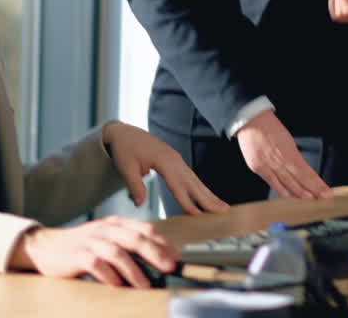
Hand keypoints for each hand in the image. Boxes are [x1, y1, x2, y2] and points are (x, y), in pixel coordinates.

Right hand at [8, 217, 176, 286]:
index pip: (145, 228)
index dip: (163, 242)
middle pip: (135, 238)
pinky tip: (117, 285)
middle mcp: (104, 229)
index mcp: (115, 223)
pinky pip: (96, 265)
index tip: (177, 257)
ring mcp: (90, 241)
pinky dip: (109, 276)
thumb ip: (127, 245)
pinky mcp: (77, 255)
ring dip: (134, 270)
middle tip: (170, 267)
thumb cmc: (81, 246)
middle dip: (155, 253)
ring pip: (117, 252)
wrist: (45, 246)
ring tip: (146, 284)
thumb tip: (157, 261)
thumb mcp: (106, 238)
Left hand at [103, 122, 228, 214]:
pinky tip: (205, 197)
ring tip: (221, 206)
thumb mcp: (125, 167)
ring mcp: (176, 159)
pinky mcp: (175, 161)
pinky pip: (190, 177)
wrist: (124, 133)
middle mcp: (174, 159)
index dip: (187, 201)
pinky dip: (199, 188)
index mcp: (163, 160)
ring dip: (208, 194)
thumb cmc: (124, 149)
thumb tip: (140, 204)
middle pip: (193, 182)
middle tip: (224, 210)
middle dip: (209, 198)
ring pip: (195, 180)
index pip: (177, 185)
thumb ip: (135, 186)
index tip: (198, 214)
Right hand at [236, 110, 332, 199]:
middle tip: (325, 197)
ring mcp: (268, 163)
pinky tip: (288, 196)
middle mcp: (280, 158)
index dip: (317, 182)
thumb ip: (293, 157)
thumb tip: (302, 172)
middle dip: (313, 188)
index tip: (327, 191)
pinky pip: (271, 181)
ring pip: (287, 181)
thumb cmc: (269, 129)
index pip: (307, 171)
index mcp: (290, 150)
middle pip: (300, 177)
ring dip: (299, 191)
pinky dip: (280, 189)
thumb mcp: (287, 141)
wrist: (251, 120)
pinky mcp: (257, 166)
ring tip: (311, 199)